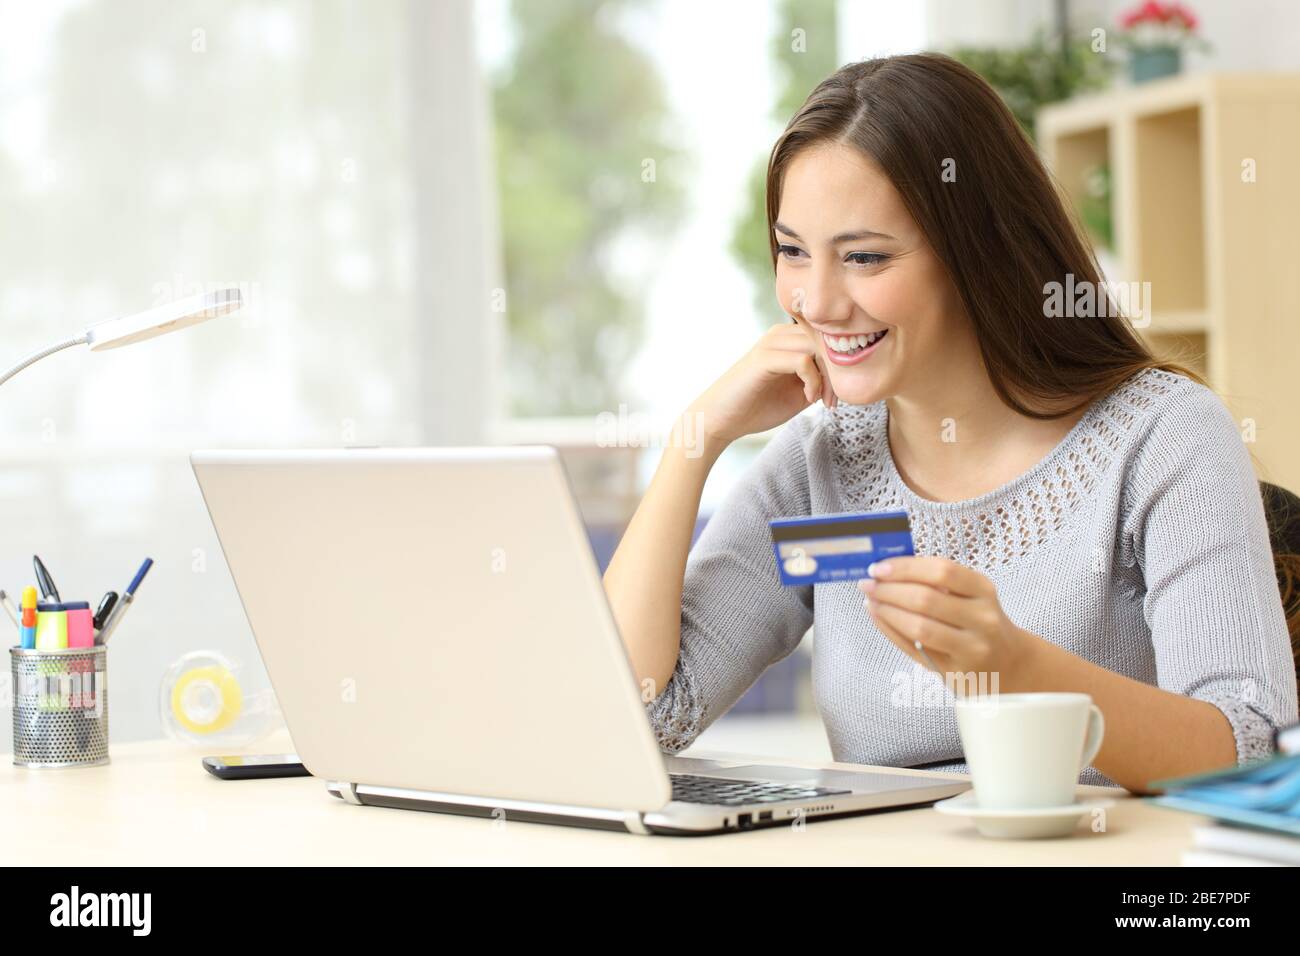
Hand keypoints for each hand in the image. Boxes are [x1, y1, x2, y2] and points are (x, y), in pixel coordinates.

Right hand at [685, 321, 838, 448]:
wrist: (720, 420)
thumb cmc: (757, 407)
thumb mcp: (799, 392)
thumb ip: (821, 379)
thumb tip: (849, 377)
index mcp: (788, 338)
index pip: (829, 337)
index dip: (841, 364)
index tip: (837, 395)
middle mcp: (780, 333)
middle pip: (828, 339)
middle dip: (838, 371)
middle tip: (833, 400)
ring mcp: (771, 343)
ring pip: (819, 347)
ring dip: (828, 377)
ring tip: (821, 400)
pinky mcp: (764, 358)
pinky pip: (803, 360)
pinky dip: (813, 381)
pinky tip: (809, 399)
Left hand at [857, 556, 1031, 689]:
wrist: (1009, 664)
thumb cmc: (979, 622)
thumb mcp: (970, 595)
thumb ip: (936, 582)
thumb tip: (887, 568)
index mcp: (984, 591)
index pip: (941, 571)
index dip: (905, 567)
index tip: (879, 567)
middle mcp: (982, 619)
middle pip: (926, 599)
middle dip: (889, 590)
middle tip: (868, 584)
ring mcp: (971, 648)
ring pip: (919, 627)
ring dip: (887, 611)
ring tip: (871, 600)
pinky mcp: (955, 672)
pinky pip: (914, 649)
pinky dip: (890, 631)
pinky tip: (879, 618)